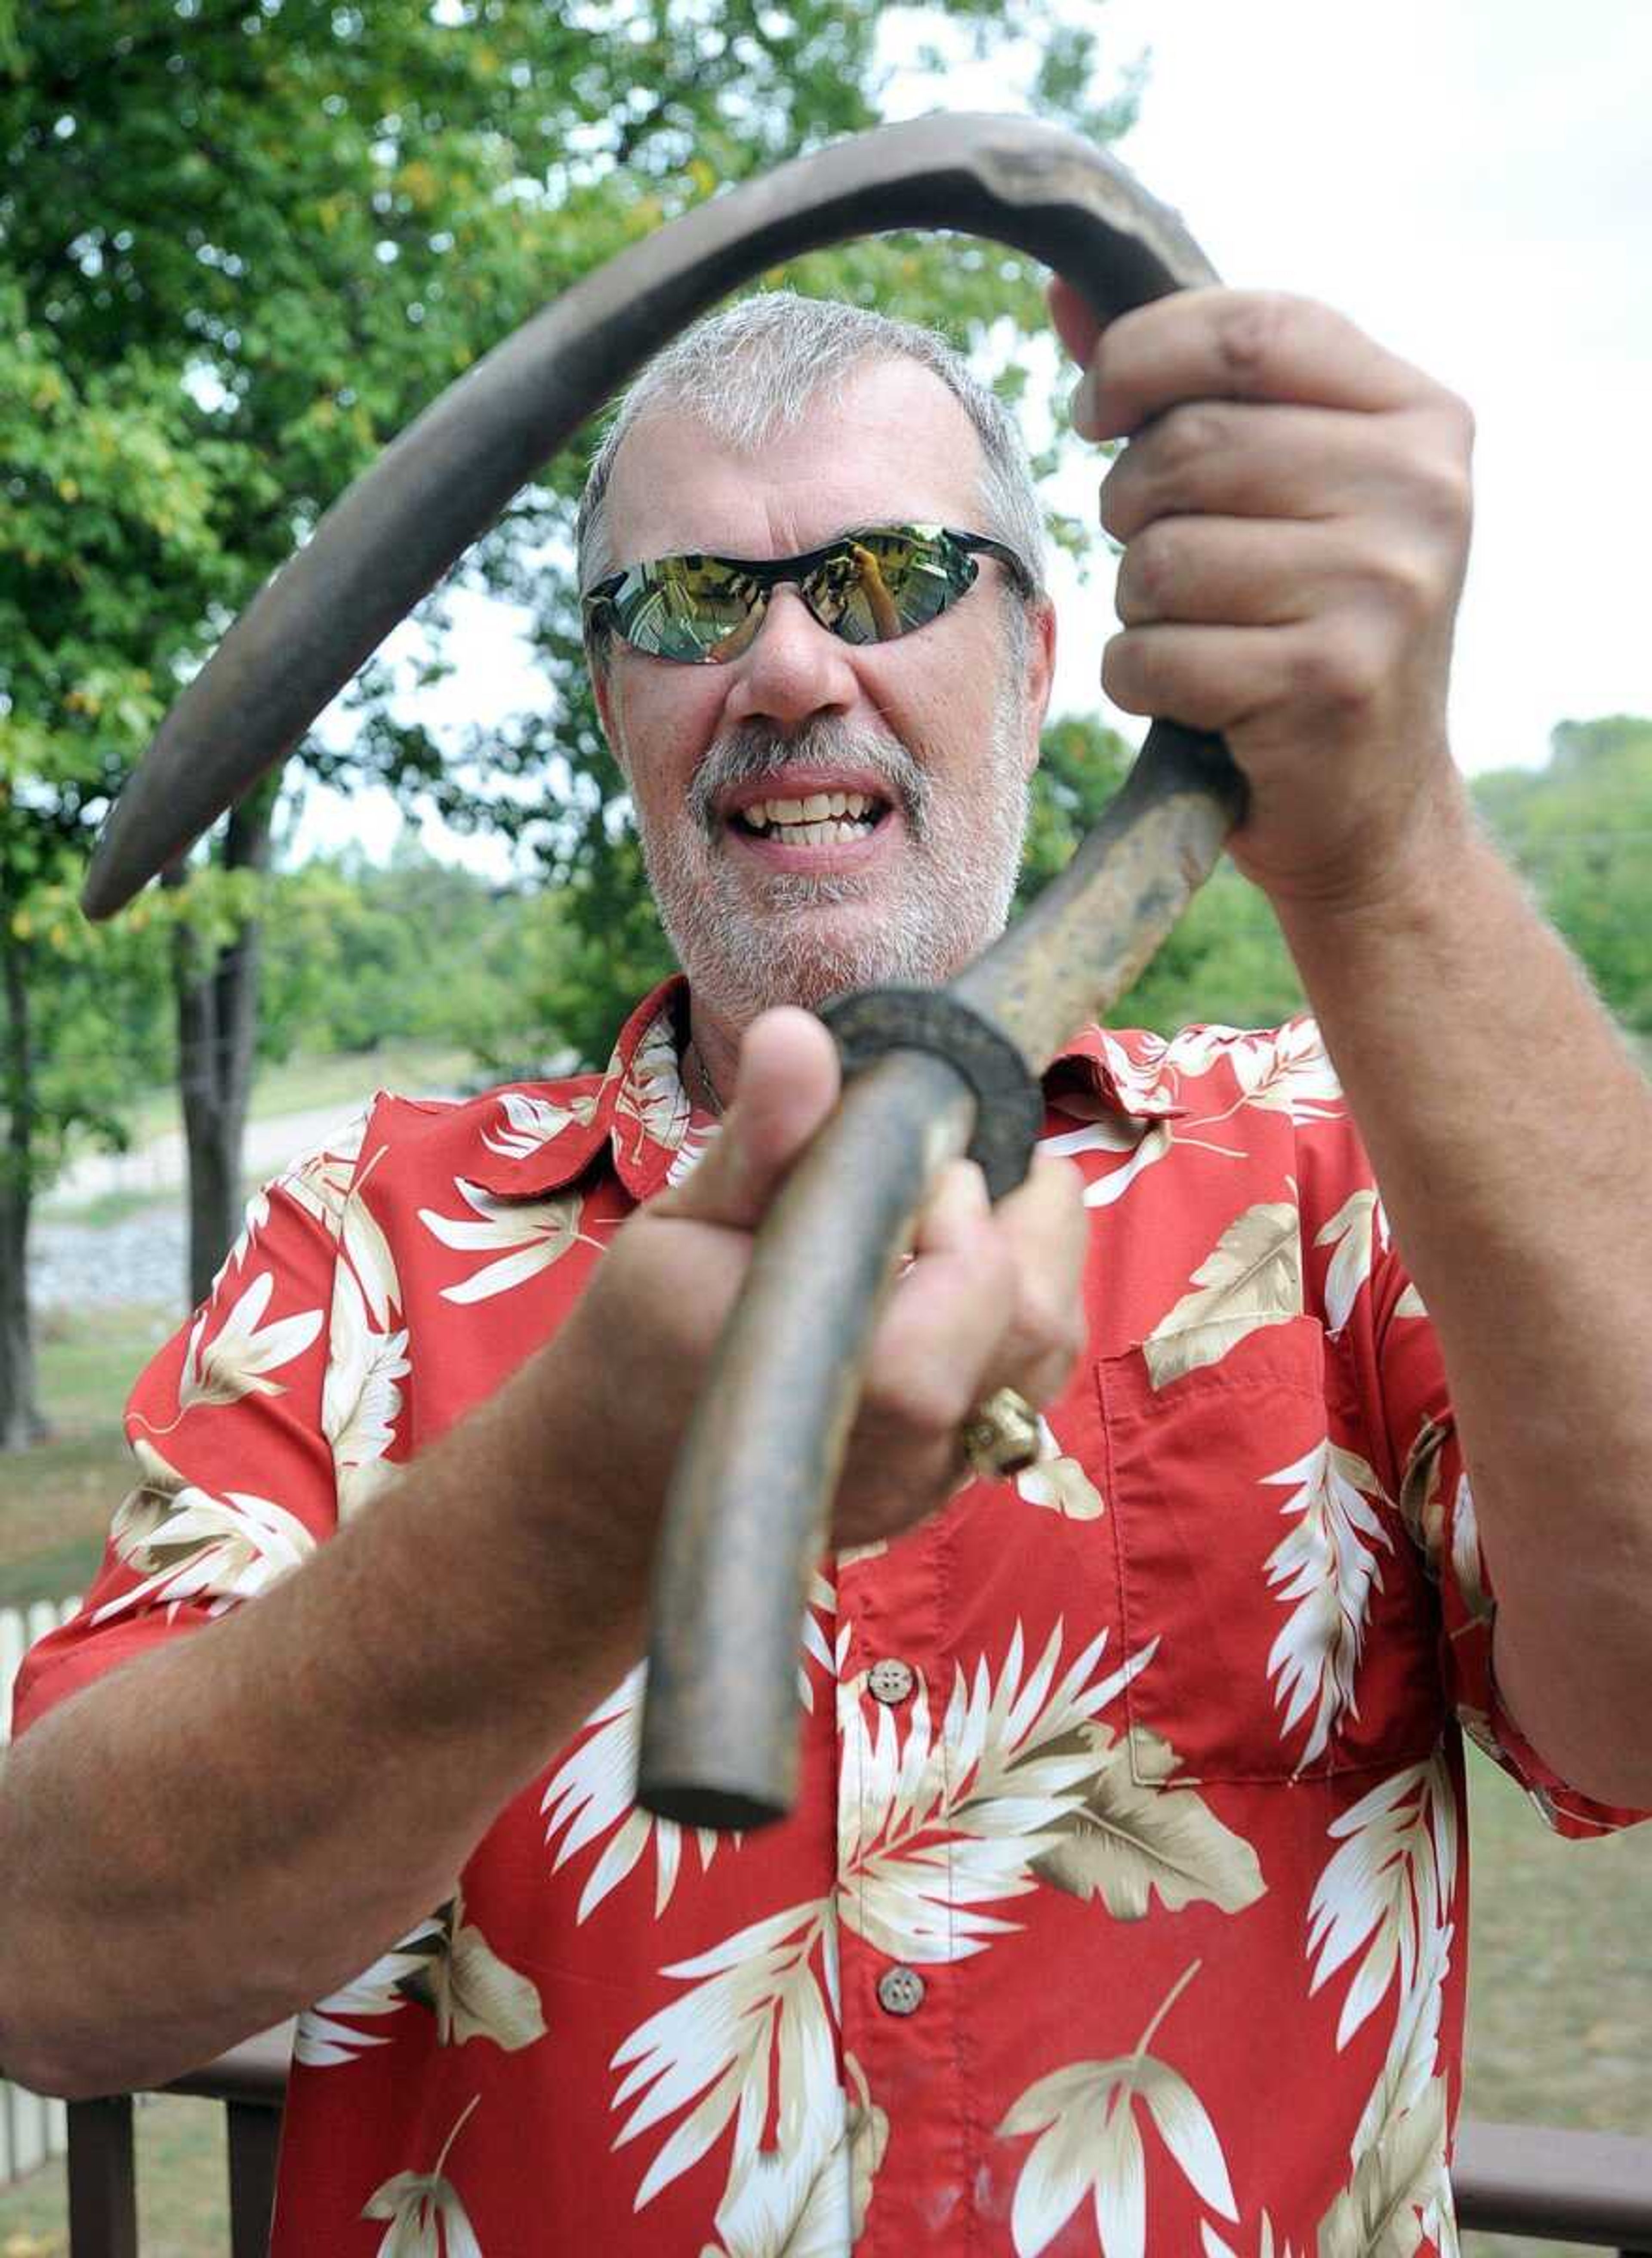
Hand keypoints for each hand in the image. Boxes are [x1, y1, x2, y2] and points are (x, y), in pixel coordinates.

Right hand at [556, 1008, 1085, 1550]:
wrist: (614, 1478)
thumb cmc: (643, 1338)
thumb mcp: (686, 1223)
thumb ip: (762, 1139)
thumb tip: (798, 1036)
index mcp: (842, 1378)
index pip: (980, 1279)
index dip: (966, 1196)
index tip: (917, 1154)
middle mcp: (906, 1448)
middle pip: (1039, 1321)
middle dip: (1022, 1218)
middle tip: (957, 1165)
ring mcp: (931, 1478)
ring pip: (1045, 1357)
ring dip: (1029, 1264)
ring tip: (963, 1205)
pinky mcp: (940, 1486)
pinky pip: (1023, 1391)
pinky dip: (1012, 1318)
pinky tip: (954, 1271)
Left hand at [1049, 277, 1475, 910]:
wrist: (1373, 807)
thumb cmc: (1304, 627)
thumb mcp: (1279, 490)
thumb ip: (1189, 385)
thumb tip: (1068, 286)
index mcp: (1421, 416)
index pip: (1247, 328)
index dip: (1139, 355)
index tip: (1098, 409)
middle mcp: (1421, 491)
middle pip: (1186, 446)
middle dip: (1132, 507)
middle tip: (1166, 556)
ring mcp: (1383, 588)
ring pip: (1159, 558)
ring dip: (1140, 605)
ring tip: (1199, 632)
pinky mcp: (1328, 682)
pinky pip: (1155, 655)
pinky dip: (1144, 682)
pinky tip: (1199, 698)